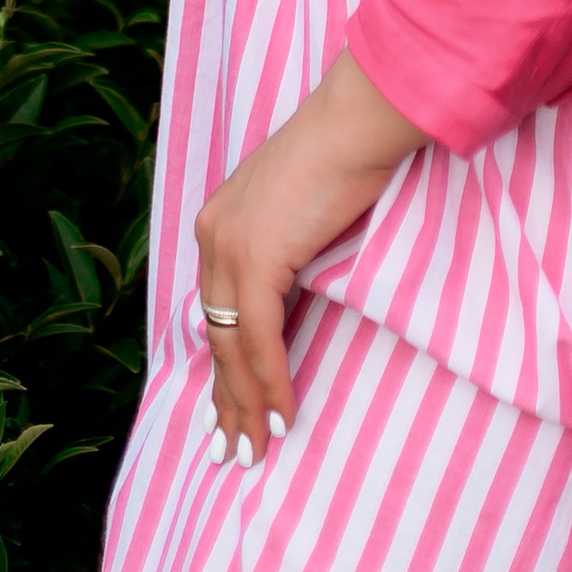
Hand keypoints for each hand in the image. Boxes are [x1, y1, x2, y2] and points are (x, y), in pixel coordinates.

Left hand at [193, 50, 427, 464]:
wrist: (358, 121)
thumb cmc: (348, 154)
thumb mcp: (304, 209)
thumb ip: (288, 248)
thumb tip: (296, 295)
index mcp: (220, 222)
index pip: (215, 310)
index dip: (222, 366)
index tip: (227, 411)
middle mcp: (214, 235)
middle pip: (215, 336)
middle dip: (226, 400)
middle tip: (233, 451)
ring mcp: (230, 248)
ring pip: (232, 346)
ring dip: (246, 404)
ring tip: (255, 451)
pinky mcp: (257, 260)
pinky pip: (260, 339)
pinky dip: (271, 381)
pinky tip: (283, 416)